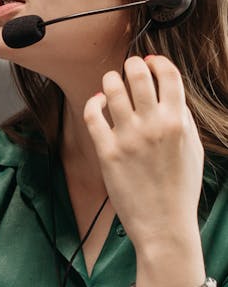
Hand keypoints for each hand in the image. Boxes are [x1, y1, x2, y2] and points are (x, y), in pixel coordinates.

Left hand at [83, 55, 204, 255]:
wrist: (164, 225)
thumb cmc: (180, 189)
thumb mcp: (193, 150)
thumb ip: (182, 119)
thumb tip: (168, 94)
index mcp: (178, 122)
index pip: (168, 75)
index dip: (157, 61)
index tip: (150, 61)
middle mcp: (153, 125)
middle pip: (137, 74)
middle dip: (132, 65)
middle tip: (129, 69)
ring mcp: (128, 138)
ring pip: (112, 88)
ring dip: (111, 80)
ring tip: (112, 83)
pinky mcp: (107, 152)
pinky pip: (93, 114)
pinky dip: (94, 103)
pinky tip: (99, 103)